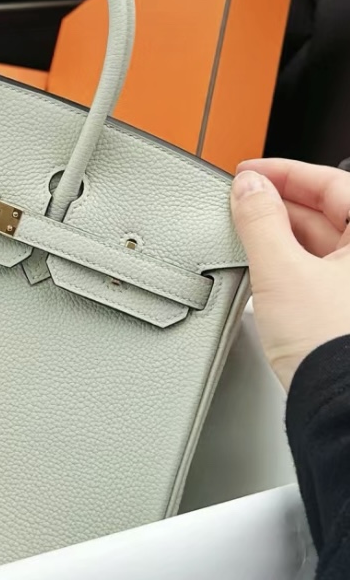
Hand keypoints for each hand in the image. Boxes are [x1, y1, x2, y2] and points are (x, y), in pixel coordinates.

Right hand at [231, 158, 349, 390]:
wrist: (341, 407)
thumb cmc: (334, 347)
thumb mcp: (282, 272)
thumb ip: (259, 221)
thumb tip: (247, 188)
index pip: (332, 182)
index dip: (285, 172)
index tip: (250, 172)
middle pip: (327, 211)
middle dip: (279, 203)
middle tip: (241, 201)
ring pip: (321, 241)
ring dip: (280, 233)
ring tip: (245, 233)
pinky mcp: (347, 308)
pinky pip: (317, 268)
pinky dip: (288, 261)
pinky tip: (263, 266)